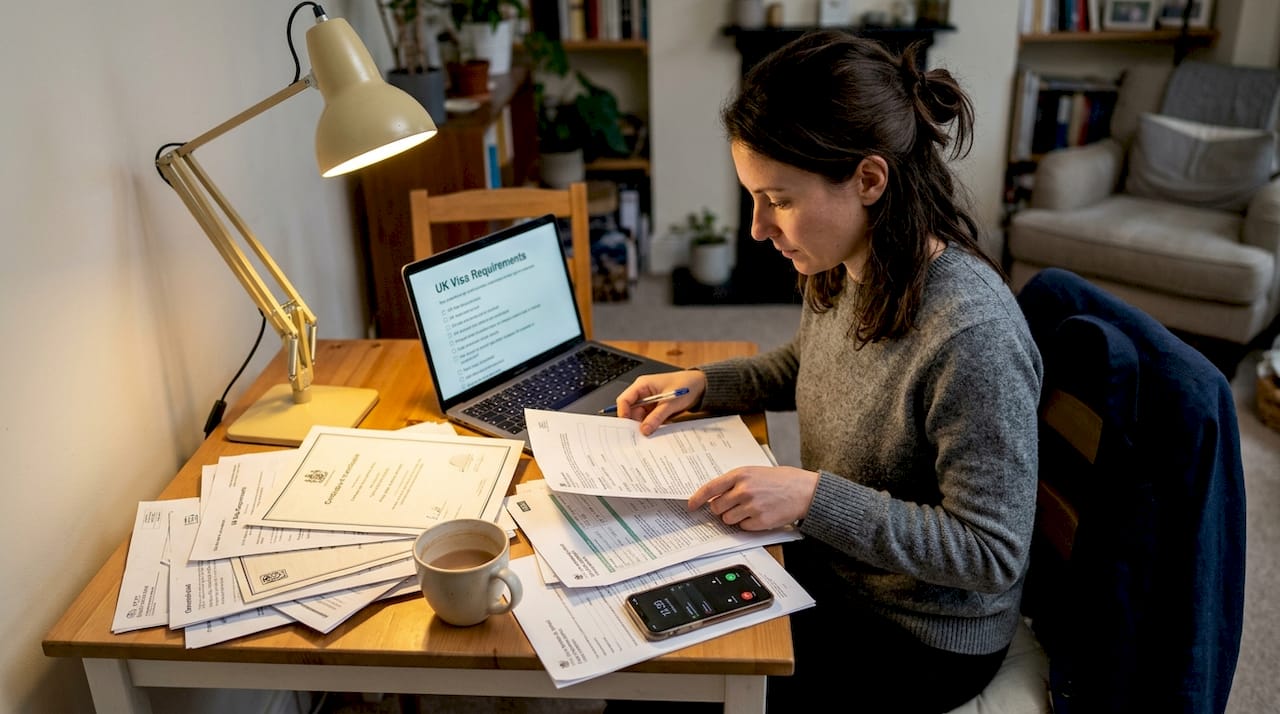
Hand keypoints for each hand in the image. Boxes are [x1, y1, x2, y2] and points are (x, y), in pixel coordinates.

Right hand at [611, 370, 704, 435]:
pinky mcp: (655, 408)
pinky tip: (656, 429)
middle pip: (631, 411)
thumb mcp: (670, 403)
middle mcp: (643, 393)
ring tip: (651, 432)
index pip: (624, 400)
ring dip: (645, 425)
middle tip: (640, 434)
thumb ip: (656, 417)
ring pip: (640, 417)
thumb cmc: (686, 385)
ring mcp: (649, 401)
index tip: (626, 426)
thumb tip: (644, 429)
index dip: (623, 413)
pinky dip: (652, 424)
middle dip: (635, 422)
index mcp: (642, 385)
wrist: (700, 385)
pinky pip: (649, 419)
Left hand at [688, 466, 818, 530]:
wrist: (804, 491)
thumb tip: (715, 496)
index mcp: (740, 474)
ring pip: (728, 519)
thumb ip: (734, 482)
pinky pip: (742, 527)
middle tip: (732, 505)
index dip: (697, 498)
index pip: (711, 488)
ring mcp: (751, 506)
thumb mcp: (754, 472)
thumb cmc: (780, 480)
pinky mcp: (760, 521)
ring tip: (749, 508)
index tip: (691, 505)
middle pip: (716, 507)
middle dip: (721, 509)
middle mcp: (743, 490)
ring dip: (734, 517)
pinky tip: (759, 514)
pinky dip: (747, 524)